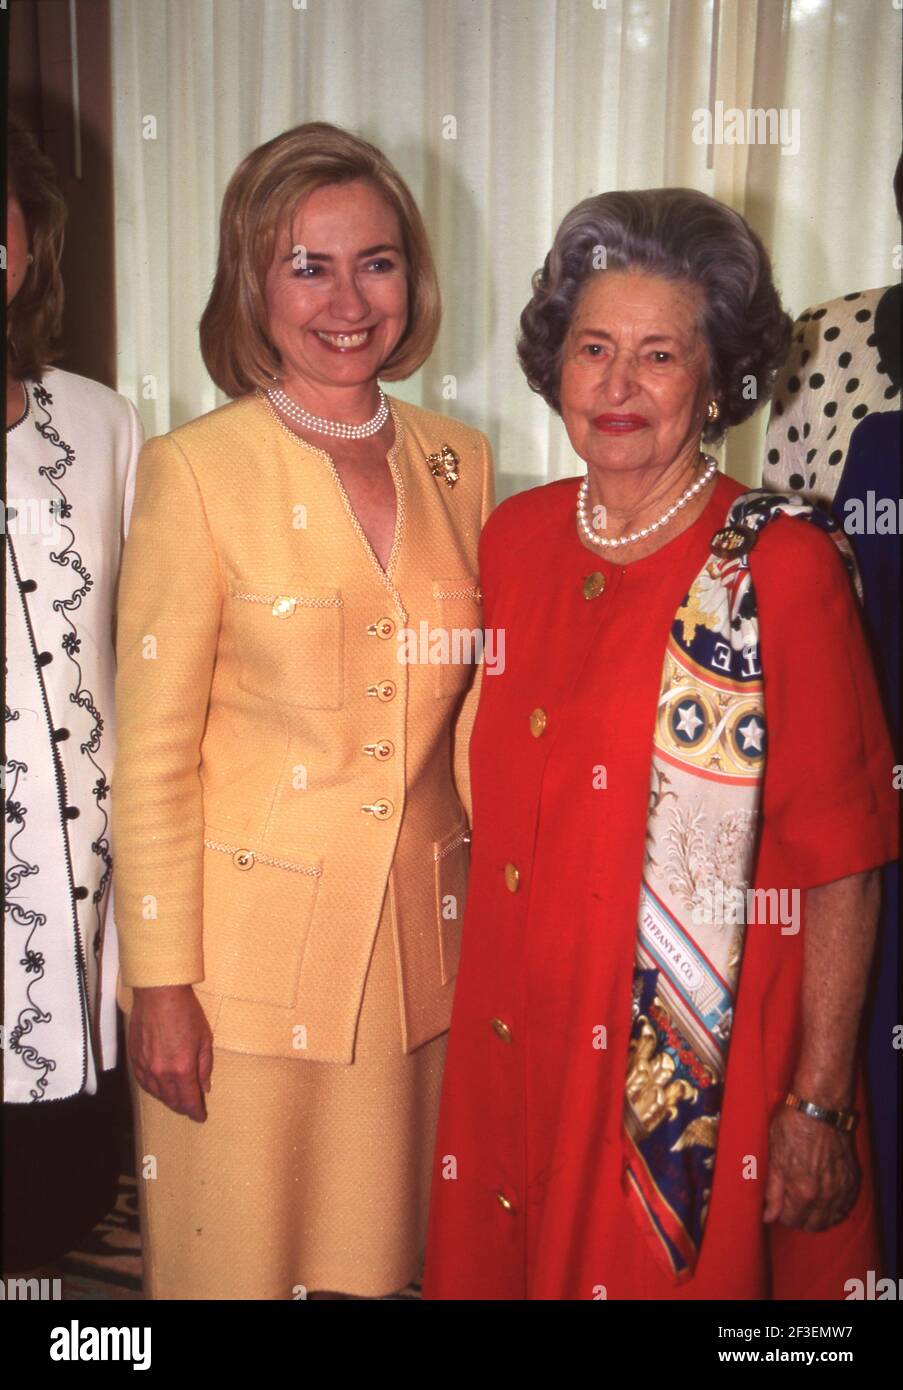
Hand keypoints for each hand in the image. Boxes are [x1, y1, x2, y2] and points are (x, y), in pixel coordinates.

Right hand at [128, 985, 213, 1122]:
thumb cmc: (185, 1012)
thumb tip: (204, 1087)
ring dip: (168, 1100)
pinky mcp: (134, 1059)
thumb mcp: (204, 1039)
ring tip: (176, 1100)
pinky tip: (158, 1089)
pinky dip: (153, 1090)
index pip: (189, 1100)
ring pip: (157, 1094)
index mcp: (182, 1069)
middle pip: (172, 1100)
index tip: (200, 1117)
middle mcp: (161, 1072)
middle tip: (190, 1109)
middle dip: (183, 1107)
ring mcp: (145, 1067)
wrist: (159, 994)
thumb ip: (204, 1066)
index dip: (195, 1112)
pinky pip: (143, 1083)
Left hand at [763, 1105, 859, 1231]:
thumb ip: (772, 1192)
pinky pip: (845, 1206)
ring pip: (830, 1219)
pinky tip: (825, 1199)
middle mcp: (825, 1195)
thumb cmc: (792, 1128)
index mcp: (803, 1191)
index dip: (781, 1214)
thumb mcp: (774, 1158)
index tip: (778, 1203)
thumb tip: (768, 1216)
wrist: (819, 1108)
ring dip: (817, 1216)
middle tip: (790, 1203)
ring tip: (807, 1203)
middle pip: (812, 1225)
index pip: (790, 1220)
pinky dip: (834, 1208)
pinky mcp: (851, 1179)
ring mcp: (841, 1188)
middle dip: (798, 1218)